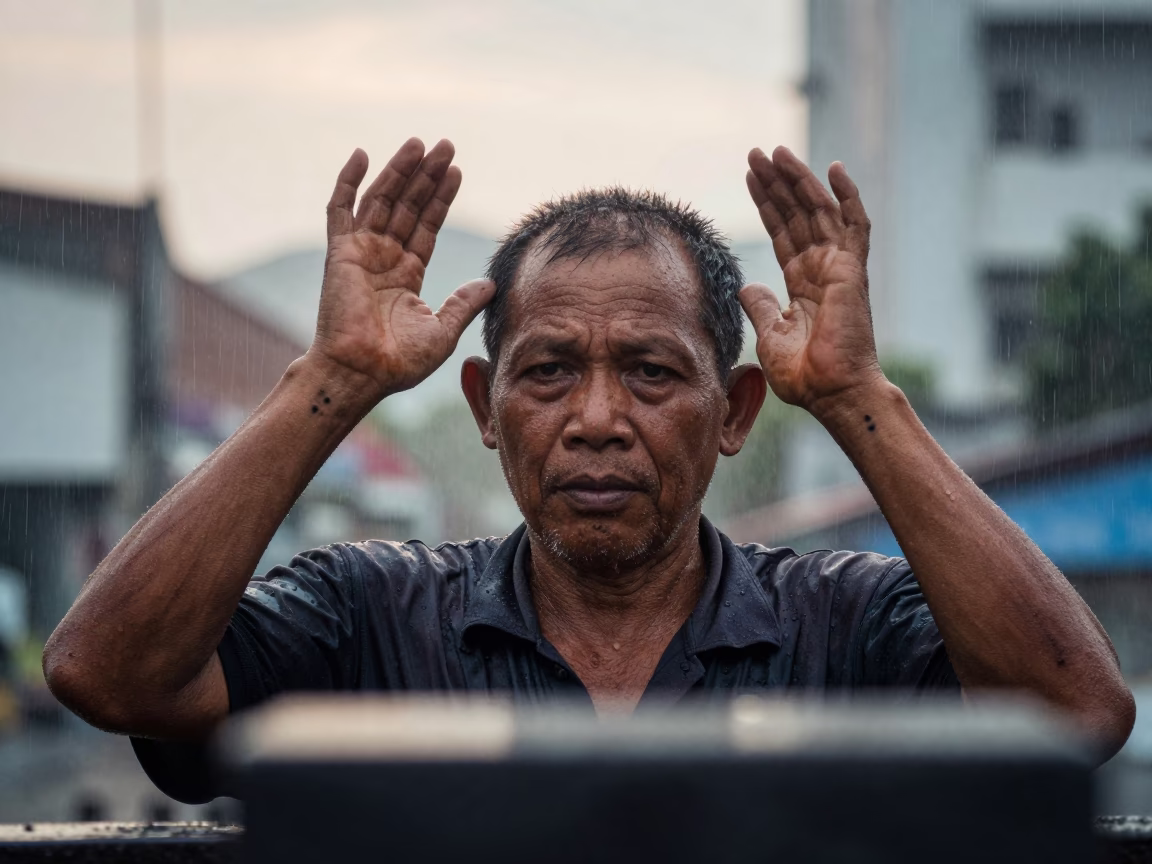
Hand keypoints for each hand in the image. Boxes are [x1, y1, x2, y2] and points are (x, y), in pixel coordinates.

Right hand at [309, 138, 494, 398]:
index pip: (427, 226)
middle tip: (446, 145)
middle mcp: (384, 259)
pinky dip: (348, 182)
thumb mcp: (443, 331)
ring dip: (399, 171)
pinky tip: (362, 155)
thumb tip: (491, 283)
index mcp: (407, 275)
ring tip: (419, 144)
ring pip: (381, 200)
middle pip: (407, 206)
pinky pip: (340, 210)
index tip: (457, 171)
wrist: (363, 372)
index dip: (441, 199)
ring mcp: (361, 253)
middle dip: (426, 176)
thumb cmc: (399, 362)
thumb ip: (464, 303)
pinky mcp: (340, 253)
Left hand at [739, 146, 883, 415]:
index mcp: (802, 283)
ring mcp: (838, 267)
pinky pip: (854, 225)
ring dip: (798, 180)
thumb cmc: (804, 375)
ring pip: (818, 211)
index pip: (782, 232)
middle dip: (777, 183)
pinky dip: (847, 195)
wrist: (831, 393)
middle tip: (756, 152)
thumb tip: (748, 287)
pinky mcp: (851, 270)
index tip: (750, 177)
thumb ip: (761, 307)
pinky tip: (834, 168)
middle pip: (796, 214)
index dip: (767, 204)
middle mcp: (821, 269)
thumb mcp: (770, 335)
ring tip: (776, 153)